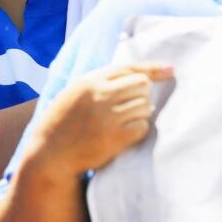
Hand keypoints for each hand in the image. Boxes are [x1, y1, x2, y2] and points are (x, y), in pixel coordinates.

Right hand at [34, 62, 173, 176]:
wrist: (50, 153)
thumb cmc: (63, 122)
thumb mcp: (74, 93)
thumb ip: (100, 82)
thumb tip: (138, 75)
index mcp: (89, 81)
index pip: (129, 68)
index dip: (153, 68)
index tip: (171, 70)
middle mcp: (99, 95)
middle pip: (142, 85)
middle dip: (142, 94)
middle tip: (131, 106)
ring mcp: (108, 117)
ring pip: (145, 106)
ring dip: (141, 113)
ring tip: (125, 120)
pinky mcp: (115, 138)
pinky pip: (143, 127)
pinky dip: (138, 129)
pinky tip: (125, 133)